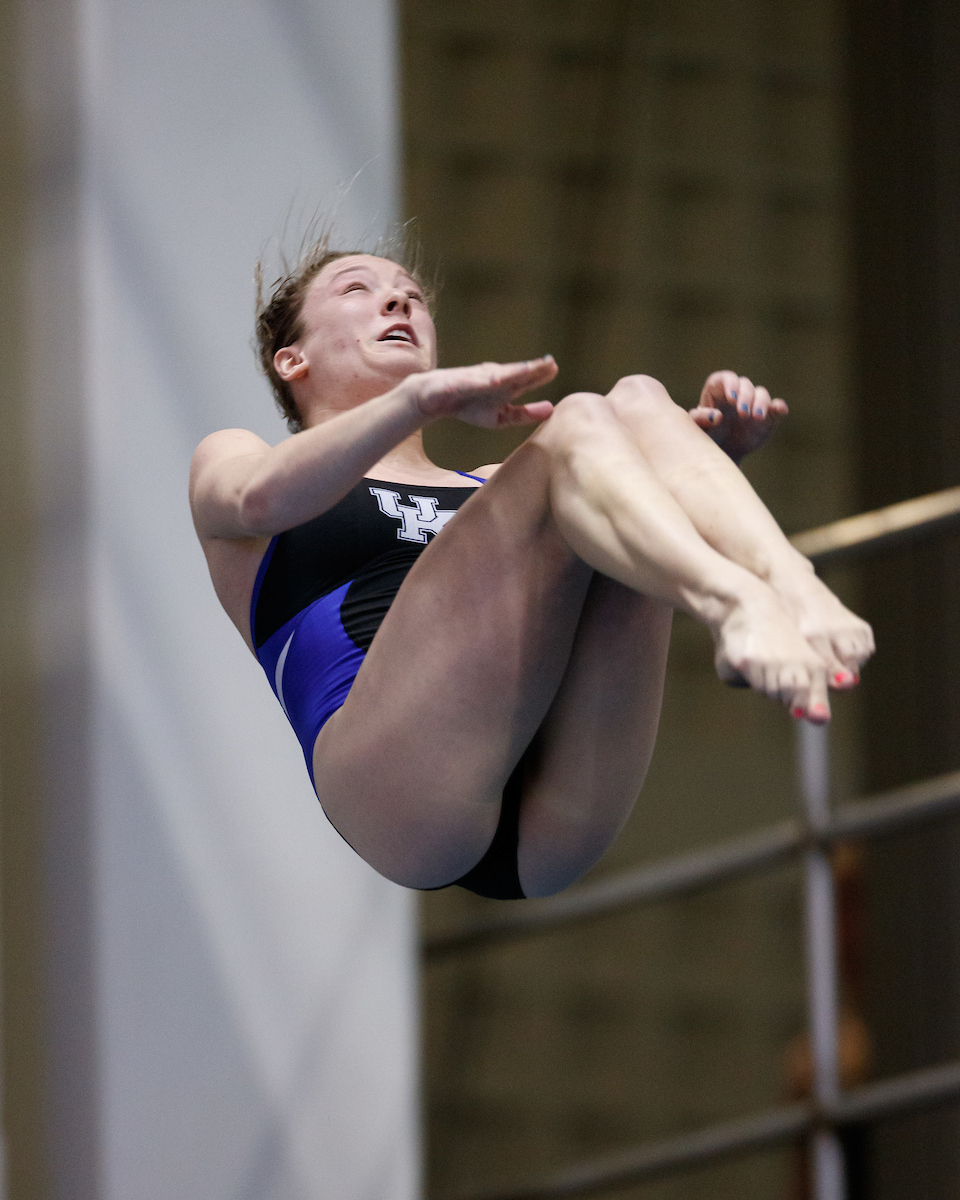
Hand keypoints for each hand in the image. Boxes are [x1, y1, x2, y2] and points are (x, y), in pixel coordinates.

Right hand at [405, 357, 557, 428]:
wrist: (435, 399)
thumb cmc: (470, 406)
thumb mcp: (502, 417)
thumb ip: (525, 414)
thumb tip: (552, 409)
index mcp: (506, 386)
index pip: (527, 379)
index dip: (541, 374)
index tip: (555, 367)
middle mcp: (493, 378)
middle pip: (515, 373)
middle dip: (530, 368)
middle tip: (549, 361)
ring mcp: (476, 379)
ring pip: (496, 374)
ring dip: (511, 371)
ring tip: (527, 369)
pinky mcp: (458, 383)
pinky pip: (472, 382)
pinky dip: (482, 381)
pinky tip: (493, 380)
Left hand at [690, 370, 787, 462]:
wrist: (723, 452)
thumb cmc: (707, 437)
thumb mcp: (699, 430)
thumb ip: (700, 420)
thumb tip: (717, 416)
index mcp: (718, 391)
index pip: (725, 378)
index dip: (730, 384)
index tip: (731, 398)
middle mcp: (739, 393)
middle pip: (745, 385)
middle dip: (745, 397)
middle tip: (743, 414)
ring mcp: (754, 403)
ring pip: (761, 393)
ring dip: (761, 403)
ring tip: (756, 418)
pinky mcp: (769, 415)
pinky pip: (777, 407)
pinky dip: (779, 407)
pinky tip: (779, 410)